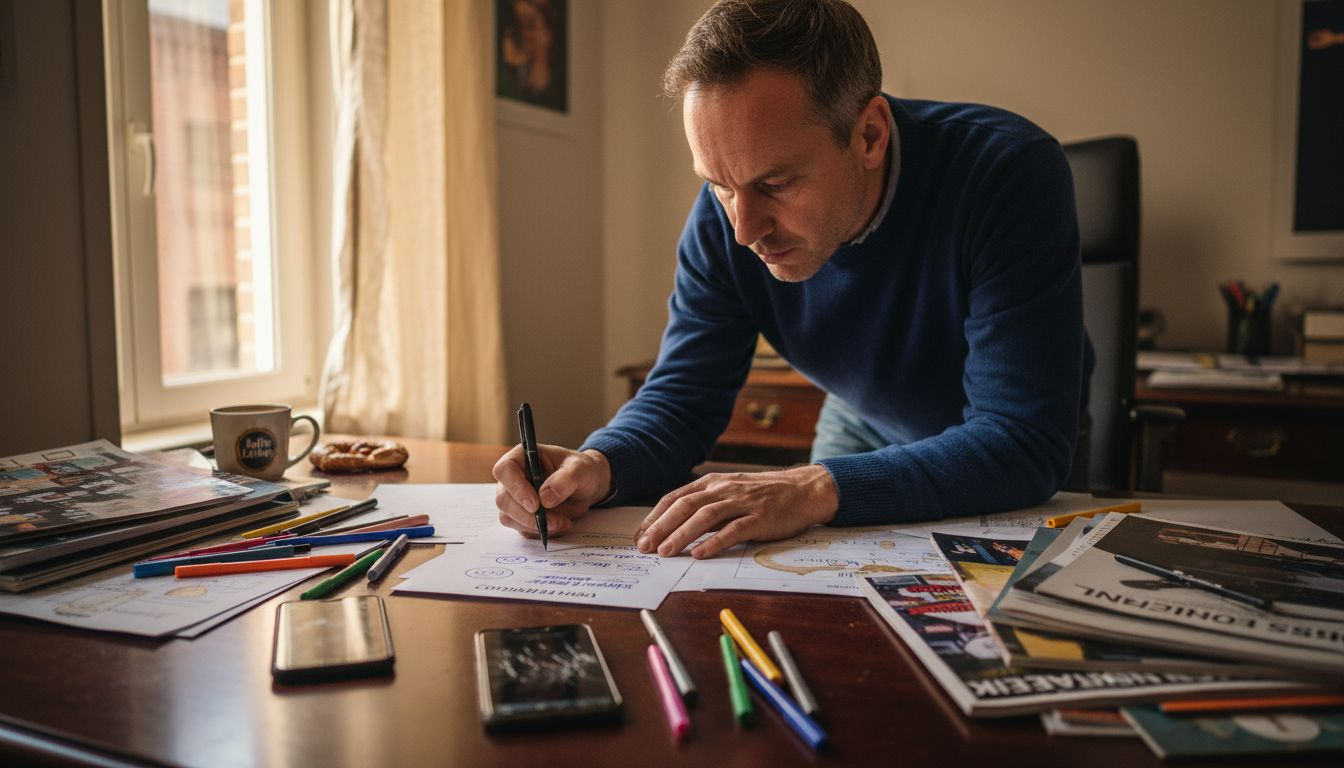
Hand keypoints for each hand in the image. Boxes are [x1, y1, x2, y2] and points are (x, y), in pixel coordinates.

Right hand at [493, 445, 611, 539]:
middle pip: (503, 499)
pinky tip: (560, 525)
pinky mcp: (520, 517)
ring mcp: (514, 499)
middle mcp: (512, 478)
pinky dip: (540, 532)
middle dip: (527, 515)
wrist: (585, 487)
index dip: (516, 487)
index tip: (535, 504)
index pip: (505, 470)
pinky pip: (522, 529)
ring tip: (562, 522)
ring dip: (534, 526)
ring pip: (509, 518)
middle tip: (553, 521)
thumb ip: (564, 480)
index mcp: (522, 457)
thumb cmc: (580, 471)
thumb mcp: (580, 469)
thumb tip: (545, 498)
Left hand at [633, 464, 838, 558]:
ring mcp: (742, 502)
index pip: (675, 498)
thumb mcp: (730, 493)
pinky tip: (700, 554)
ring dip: (682, 534)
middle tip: (644, 547)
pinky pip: (734, 530)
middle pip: (685, 506)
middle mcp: (724, 489)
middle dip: (661, 527)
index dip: (655, 517)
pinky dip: (715, 542)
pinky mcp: (760, 518)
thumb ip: (706, 506)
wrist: (803, 490)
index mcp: (713, 482)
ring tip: (666, 552)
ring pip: (705, 516)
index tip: (640, 536)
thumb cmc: (764, 495)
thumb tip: (675, 527)